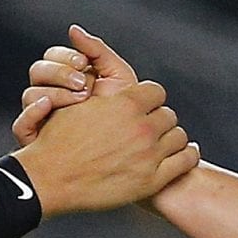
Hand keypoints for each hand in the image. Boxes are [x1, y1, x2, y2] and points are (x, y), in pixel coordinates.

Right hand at [12, 25, 138, 144]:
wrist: (124, 159)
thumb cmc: (123, 120)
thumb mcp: (117, 80)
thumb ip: (99, 52)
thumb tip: (73, 29)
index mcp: (68, 78)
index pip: (53, 56)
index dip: (65, 56)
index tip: (83, 63)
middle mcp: (50, 94)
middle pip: (37, 70)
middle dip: (60, 73)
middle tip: (84, 84)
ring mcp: (41, 117)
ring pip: (29, 94)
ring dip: (55, 93)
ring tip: (80, 102)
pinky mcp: (36, 139)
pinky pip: (20, 124)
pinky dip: (33, 114)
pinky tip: (51, 110)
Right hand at [12, 78, 196, 214]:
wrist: (49, 180)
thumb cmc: (56, 142)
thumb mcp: (75, 104)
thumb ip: (95, 85)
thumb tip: (88, 57)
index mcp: (125, 105)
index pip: (156, 91)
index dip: (148, 99)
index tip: (144, 106)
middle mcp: (141, 128)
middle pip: (168, 114)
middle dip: (158, 120)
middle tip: (149, 128)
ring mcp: (149, 155)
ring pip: (179, 136)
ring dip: (171, 138)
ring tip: (162, 143)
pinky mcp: (152, 180)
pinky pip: (186, 161)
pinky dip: (188, 155)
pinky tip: (183, 154)